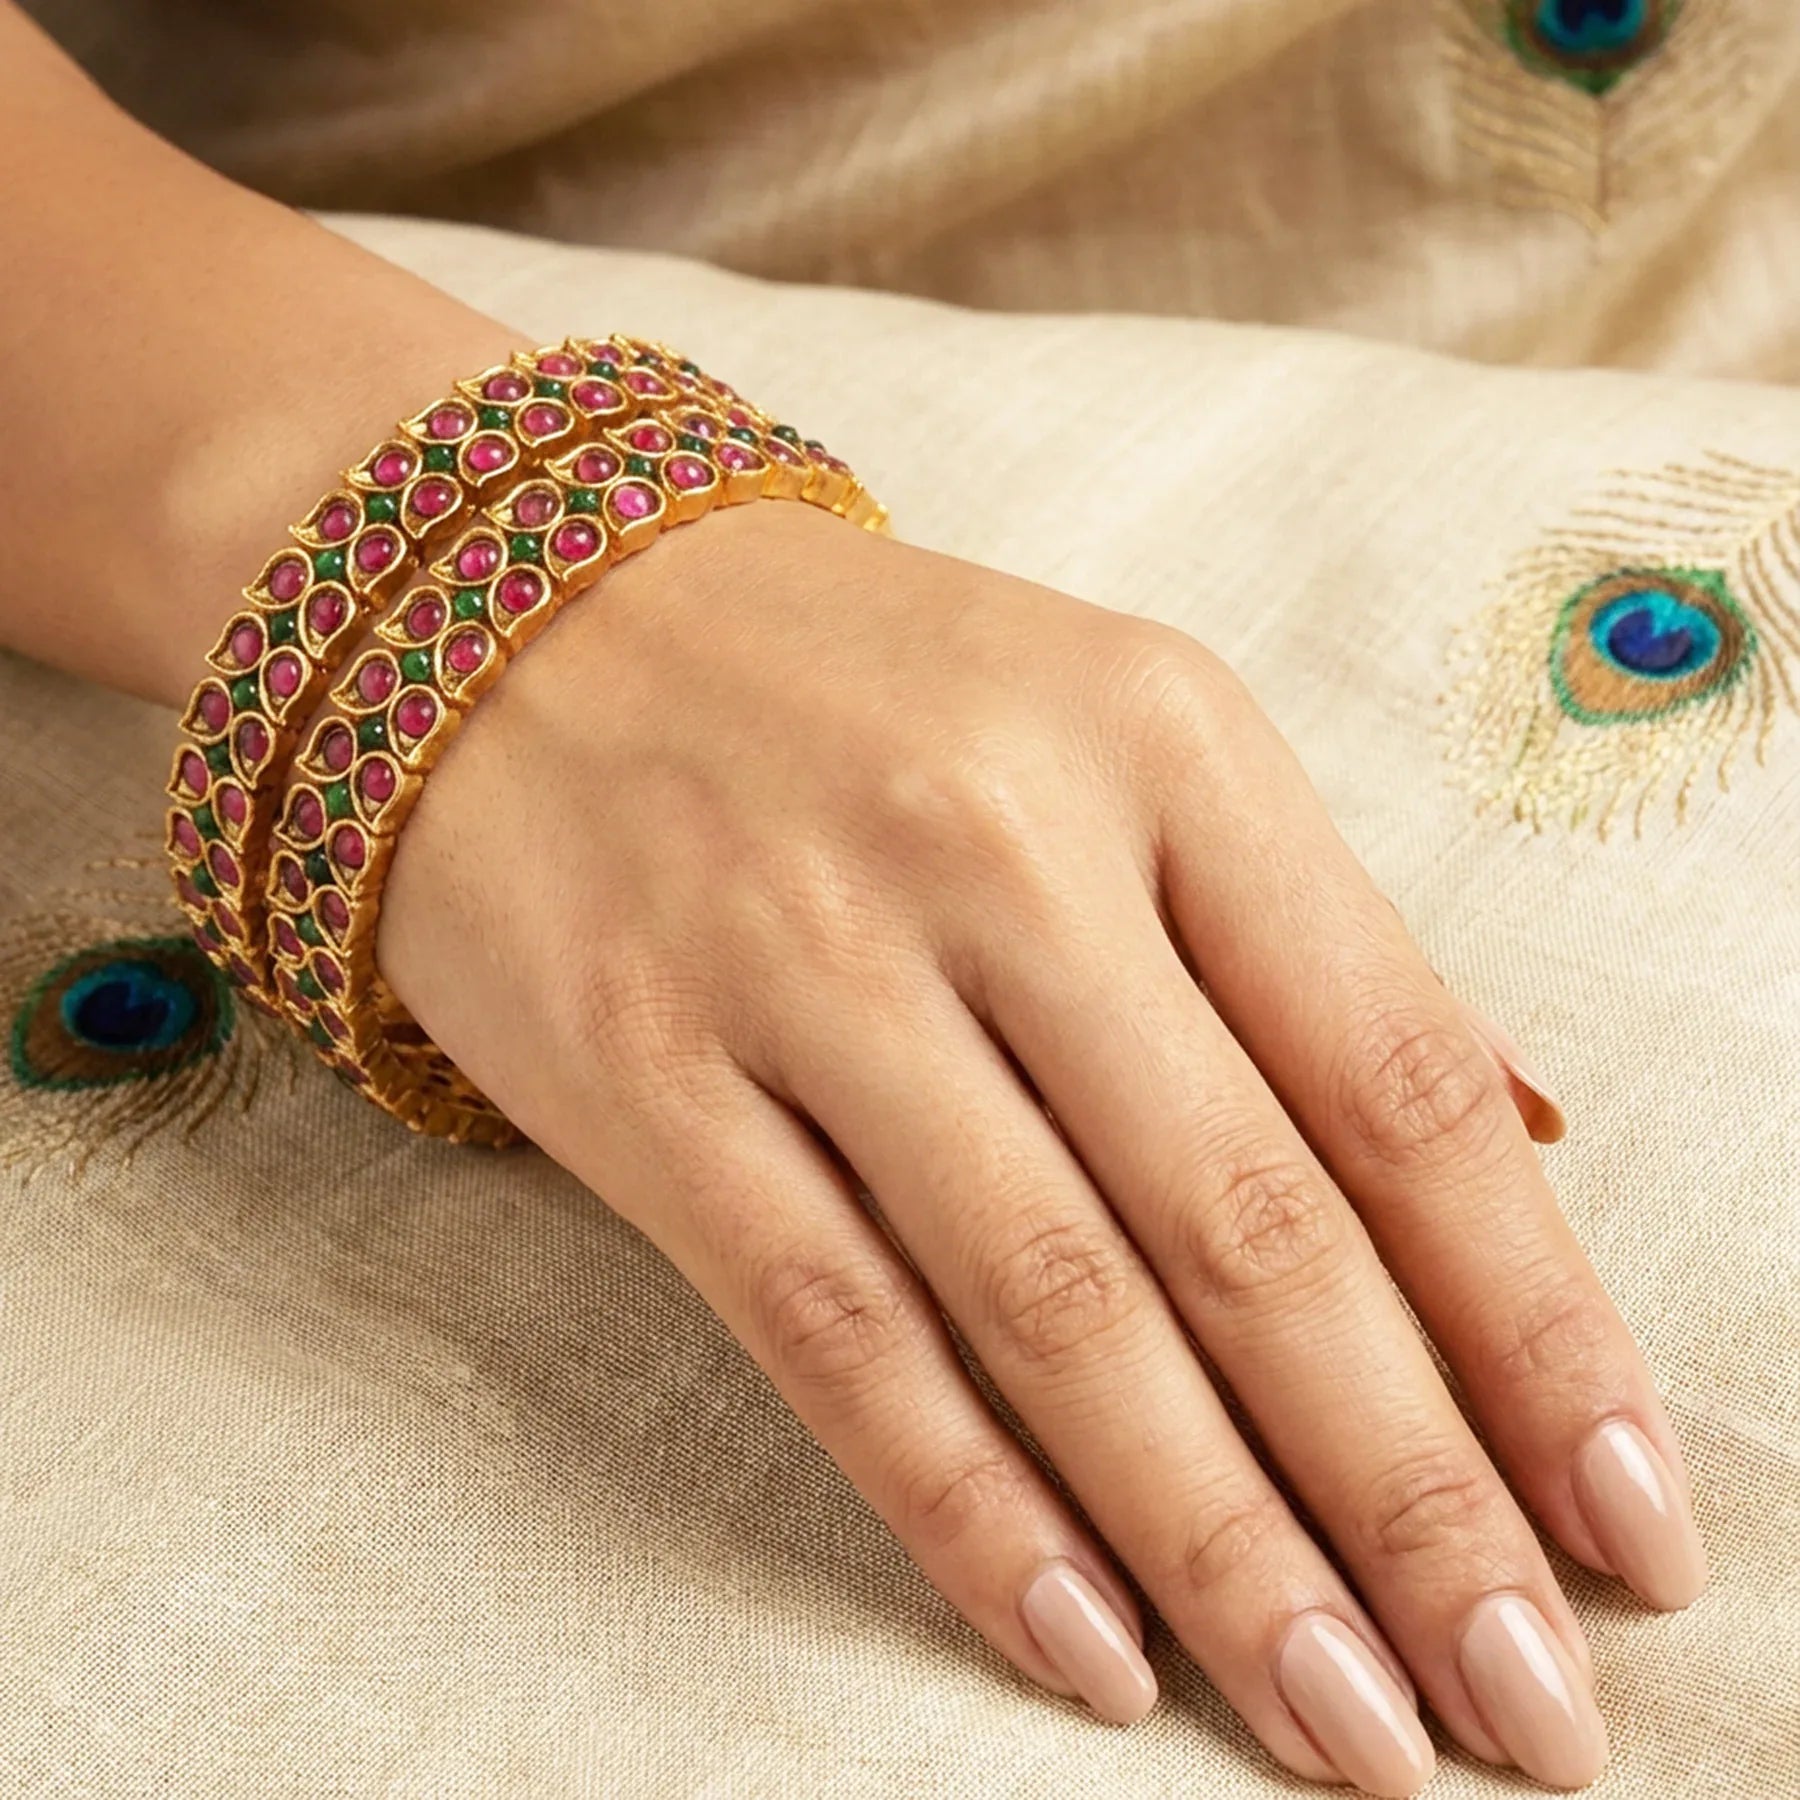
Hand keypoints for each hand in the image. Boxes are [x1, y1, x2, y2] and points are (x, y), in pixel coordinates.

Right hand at [381, 501, 1705, 1795]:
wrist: (533, 613)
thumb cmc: (862, 689)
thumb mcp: (1111, 728)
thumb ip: (1303, 934)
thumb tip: (1524, 1140)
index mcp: (1162, 742)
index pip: (1396, 1075)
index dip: (1535, 1321)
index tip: (1629, 1516)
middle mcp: (998, 844)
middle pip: (1250, 1219)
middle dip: (1414, 1489)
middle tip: (1524, 1701)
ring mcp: (807, 960)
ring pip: (1054, 1305)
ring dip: (1223, 1544)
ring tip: (1348, 1723)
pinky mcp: (645, 1069)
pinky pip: (835, 1328)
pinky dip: (974, 1508)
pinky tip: (1096, 1652)